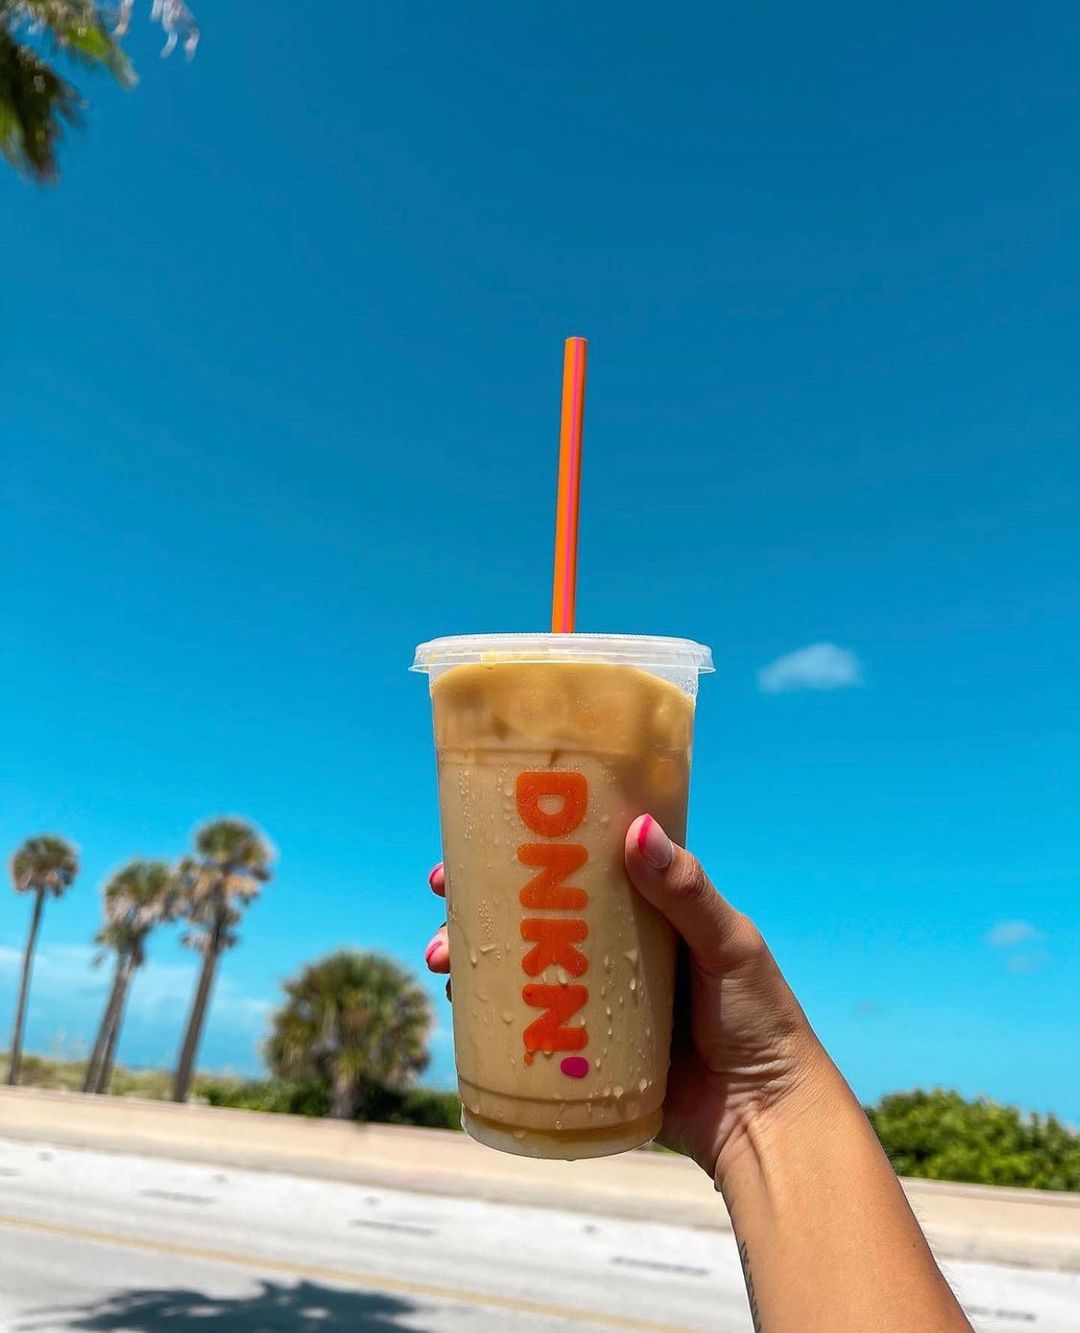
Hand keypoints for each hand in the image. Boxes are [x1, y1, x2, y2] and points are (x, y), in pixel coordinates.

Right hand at [424, 813, 830, 1183]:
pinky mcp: (581, 1053)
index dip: (527, 845)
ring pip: (519, 964)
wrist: (765, 1123)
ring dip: (470, 955)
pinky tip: (456, 1005)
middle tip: (441, 896)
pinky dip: (485, 1012)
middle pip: (533, 912)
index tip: (477, 832)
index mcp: (647, 909)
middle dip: (478, 901)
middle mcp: (613, 948)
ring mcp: (593, 999)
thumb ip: (686, 891)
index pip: (578, 863)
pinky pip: (524, 1024)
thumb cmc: (759, 1020)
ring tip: (440, 959)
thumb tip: (636, 829)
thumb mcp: (728, 945)